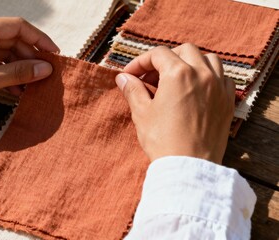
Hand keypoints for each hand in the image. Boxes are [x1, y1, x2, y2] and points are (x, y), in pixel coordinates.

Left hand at [0, 17, 58, 118]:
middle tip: (44, 75)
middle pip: (11, 39)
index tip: (54, 54)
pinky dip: (5, 72)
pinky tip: (16, 88)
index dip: (39, 39)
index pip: (17, 26)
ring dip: (18, 67)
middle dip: (29, 57)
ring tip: (32, 85)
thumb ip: (18, 73)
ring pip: (3, 51)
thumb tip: (45, 68)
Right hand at [115, 43, 234, 163]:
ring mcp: (218, 87)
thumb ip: (133, 90)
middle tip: (151, 76)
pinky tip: (197, 88)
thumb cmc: (163, 140)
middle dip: (165, 58)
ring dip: (190, 62)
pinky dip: (210, 75)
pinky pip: (223, 77)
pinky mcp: (227, 102)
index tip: (130, 75)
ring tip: (176, 78)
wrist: (189, 167)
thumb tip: (123, 78)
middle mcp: (202, 74)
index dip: (140, 62)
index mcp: (178, 74)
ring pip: (208, 59)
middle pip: (184, 50)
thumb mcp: (142, 113)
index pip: (158, 54)